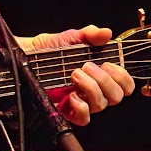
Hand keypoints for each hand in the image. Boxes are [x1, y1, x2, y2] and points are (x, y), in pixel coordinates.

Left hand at [17, 26, 135, 125]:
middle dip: (105, 80)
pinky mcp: (66, 111)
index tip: (108, 63)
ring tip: (74, 73)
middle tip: (87, 66)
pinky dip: (80, 106)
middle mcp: (93, 90)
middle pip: (116, 96)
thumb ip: (88, 34)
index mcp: (100, 75)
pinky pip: (83, 118)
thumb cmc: (47, 49)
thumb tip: (105, 33)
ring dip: (90, 87)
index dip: (123, 77)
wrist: (25, 58)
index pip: (125, 85)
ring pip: (101, 105)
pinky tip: (69, 94)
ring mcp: (80, 102)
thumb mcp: (69, 38)